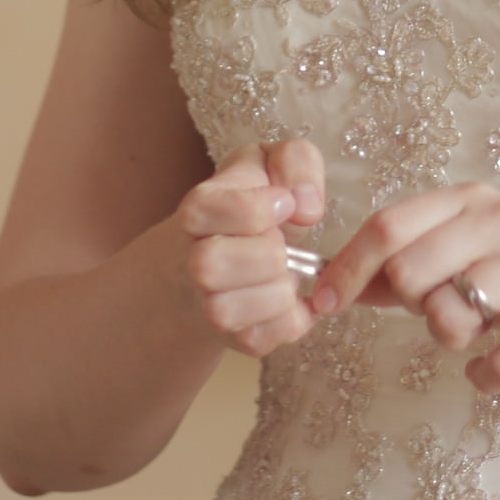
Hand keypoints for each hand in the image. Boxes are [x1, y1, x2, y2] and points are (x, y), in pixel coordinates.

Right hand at [178, 139, 326, 357]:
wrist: (221, 257)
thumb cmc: (252, 204)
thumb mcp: (271, 163)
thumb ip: (295, 160)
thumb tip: (306, 206)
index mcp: (199, 210)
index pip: (229, 211)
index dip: (264, 207)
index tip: (282, 204)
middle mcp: (192, 261)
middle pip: (235, 261)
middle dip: (272, 251)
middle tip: (280, 245)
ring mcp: (208, 306)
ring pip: (249, 305)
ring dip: (282, 288)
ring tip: (283, 272)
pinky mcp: (234, 339)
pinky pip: (272, 335)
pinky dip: (295, 316)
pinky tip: (289, 296)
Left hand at [315, 182, 499, 390]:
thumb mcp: (487, 250)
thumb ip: (420, 260)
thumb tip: (344, 280)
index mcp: (478, 201)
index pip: (389, 225)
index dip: (345, 269)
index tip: (318, 305)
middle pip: (408, 272)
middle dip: (413, 308)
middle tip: (448, 314)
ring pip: (447, 313)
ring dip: (453, 339)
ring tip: (482, 334)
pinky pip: (495, 361)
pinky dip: (487, 374)